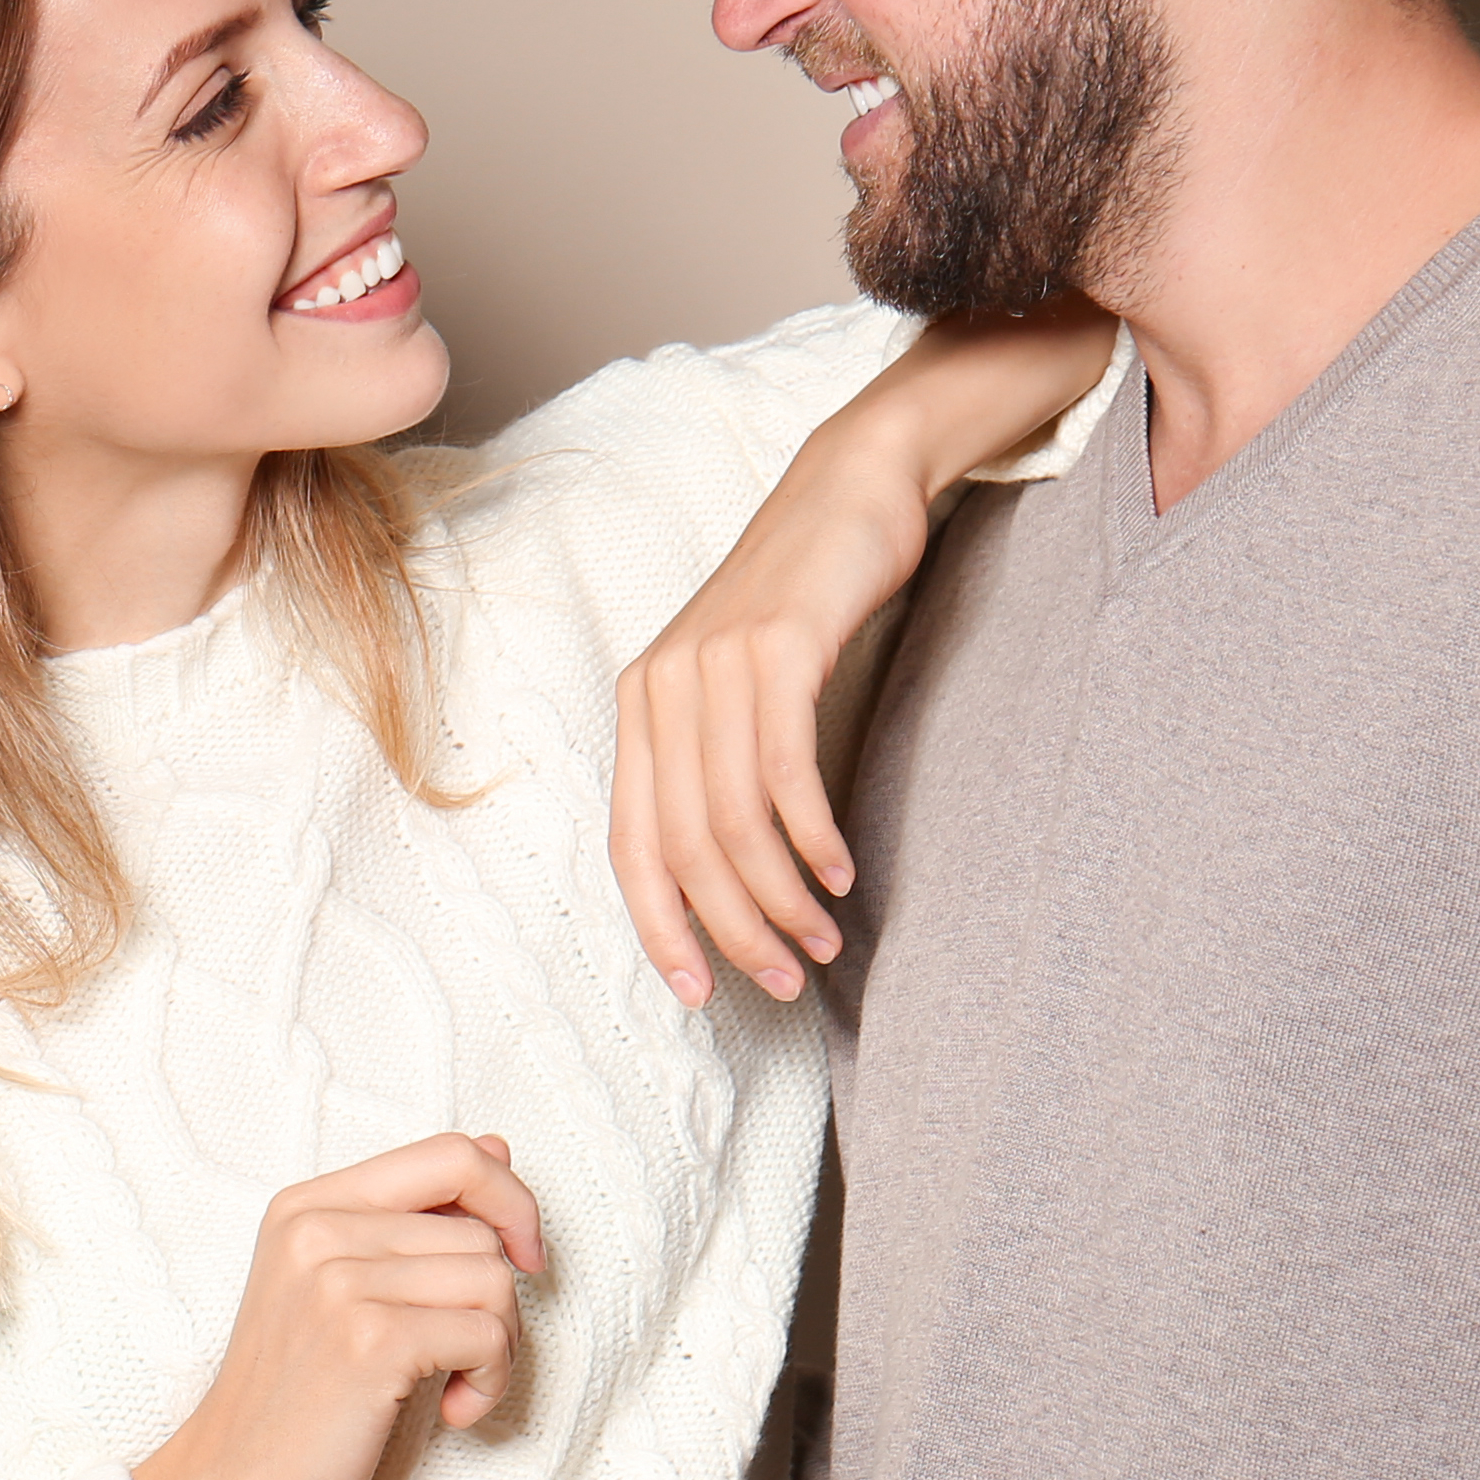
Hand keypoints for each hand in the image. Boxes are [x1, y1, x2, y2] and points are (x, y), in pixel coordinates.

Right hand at [132, 1135, 544, 1479]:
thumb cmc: (295, 1401)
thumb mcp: (340, 1289)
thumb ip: (413, 1219)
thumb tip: (497, 1148)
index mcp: (307, 1206)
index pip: (449, 1153)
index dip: (508, 1199)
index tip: (523, 1258)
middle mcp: (317, 1230)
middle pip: (481, 1231)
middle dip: (500, 1303)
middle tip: (464, 1359)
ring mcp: (338, 1282)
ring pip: (494, 1281)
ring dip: (499, 1347)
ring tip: (454, 1387)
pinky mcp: (369, 1341)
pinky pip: (488, 1335)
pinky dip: (491, 1382)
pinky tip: (453, 1411)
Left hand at [612, 308, 1112, 1007]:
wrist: (849, 488)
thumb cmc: (805, 600)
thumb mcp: (741, 685)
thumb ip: (721, 763)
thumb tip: (731, 874)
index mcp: (640, 707)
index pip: (630, 845)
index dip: (659, 926)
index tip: (698, 992)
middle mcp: (659, 688)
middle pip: (681, 847)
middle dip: (730, 929)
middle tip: (783, 978)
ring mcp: (712, 666)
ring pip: (731, 820)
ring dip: (779, 896)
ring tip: (821, 939)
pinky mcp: (774, 649)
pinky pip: (781, 770)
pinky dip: (809, 834)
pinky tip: (838, 870)